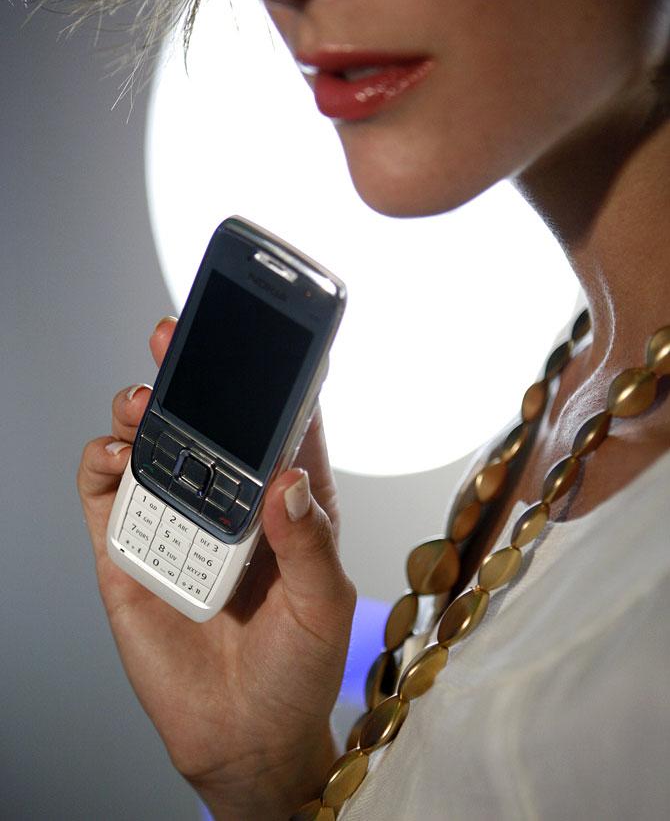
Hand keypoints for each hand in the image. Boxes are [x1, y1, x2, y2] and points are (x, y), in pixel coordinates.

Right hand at [77, 318, 355, 819]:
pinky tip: (113, 456)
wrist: (242, 736)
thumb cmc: (297, 671)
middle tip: (175, 340)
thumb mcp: (322, 606)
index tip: (265, 338)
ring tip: (140, 404)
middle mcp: (229, 503)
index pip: (280, 426)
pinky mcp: (132, 553)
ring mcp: (178, 524)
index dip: (272, 379)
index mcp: (287, 504)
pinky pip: (108, 496)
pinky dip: (102, 466)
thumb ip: (308, 543)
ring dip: (141, 413)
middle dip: (189, 376)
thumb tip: (289, 478)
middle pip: (207, 424)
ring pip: (153, 448)